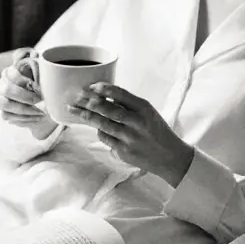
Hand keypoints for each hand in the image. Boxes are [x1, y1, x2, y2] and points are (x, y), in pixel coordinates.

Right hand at [0, 48, 56, 138]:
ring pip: (5, 106)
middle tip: (39, 99)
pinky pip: (10, 118)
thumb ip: (34, 58)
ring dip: (25, 110)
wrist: (38, 101)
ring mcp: (0, 101)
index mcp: (8, 73)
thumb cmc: (37, 82)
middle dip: (24, 96)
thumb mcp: (38, 68)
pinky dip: (25, 119)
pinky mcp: (4, 114)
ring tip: (41, 112)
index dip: (23, 79)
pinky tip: (37, 117)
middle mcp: (1, 86)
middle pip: (7, 90)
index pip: (11, 74)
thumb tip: (33, 54)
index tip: (36, 85)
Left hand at [68, 83, 194, 187]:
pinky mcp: (124, 152)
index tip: (91, 86)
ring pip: (102, 124)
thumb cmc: (157, 131)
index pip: (120, 94)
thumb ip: (129, 105)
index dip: (103, 89)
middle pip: (108, 109)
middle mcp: (137, 123)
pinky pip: (105, 138)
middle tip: (77, 96)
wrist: (170, 157)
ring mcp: (129, 139)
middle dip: (89, 102)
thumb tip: (103, 96)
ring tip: (74, 109)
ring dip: (86, 116)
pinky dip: (100, 132)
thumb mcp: (149, 113)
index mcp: (144, 108)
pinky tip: (97, 128)